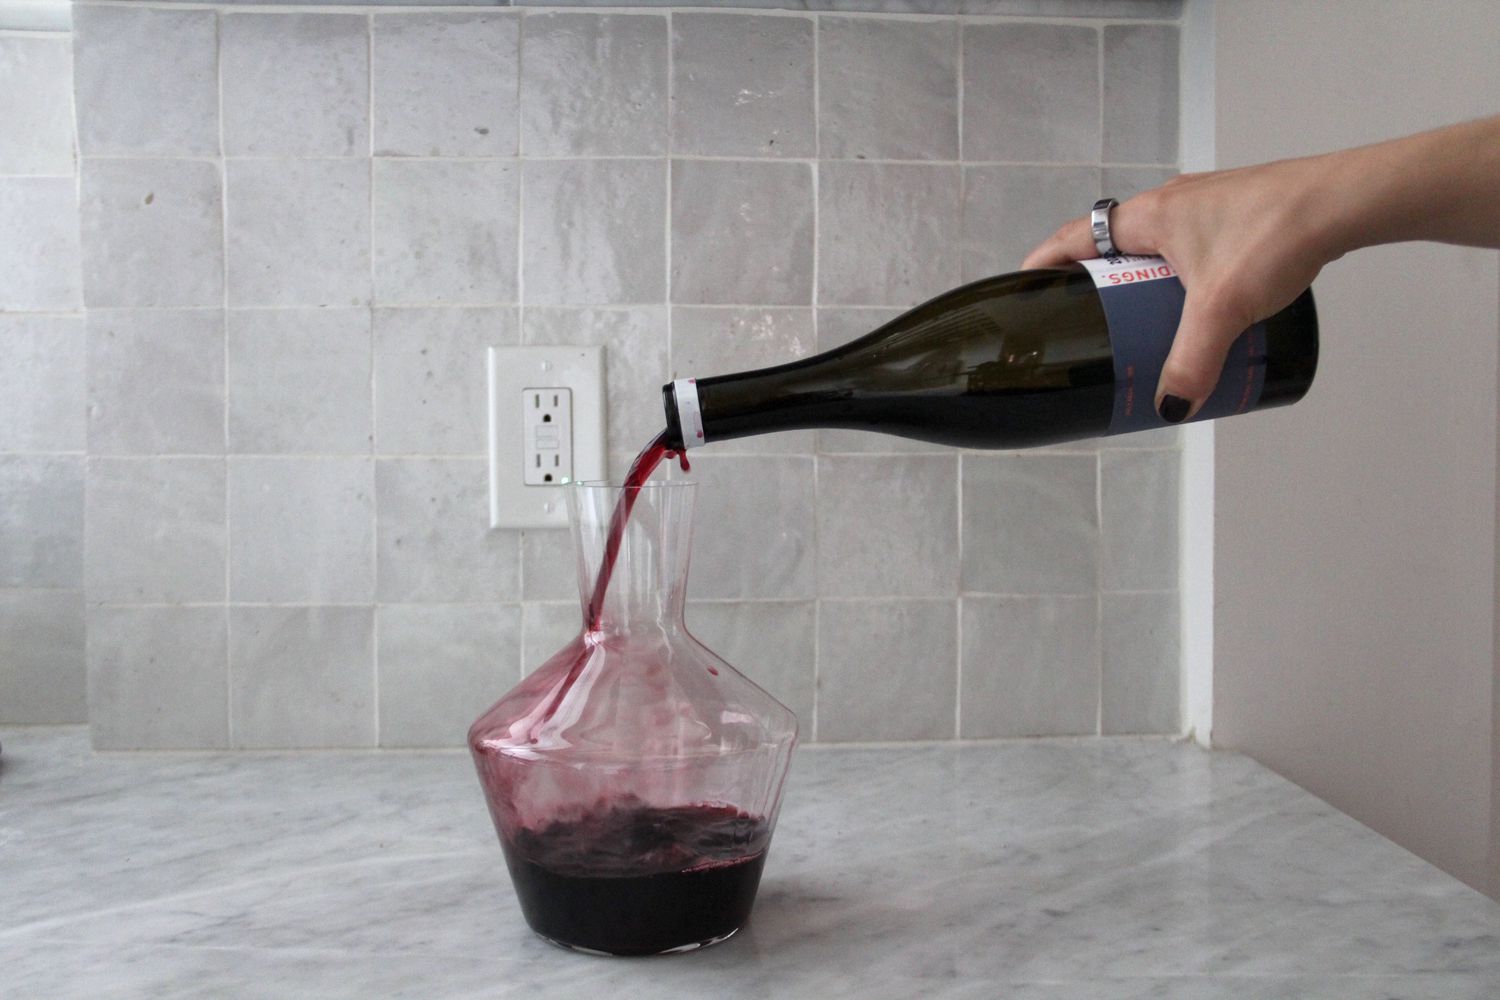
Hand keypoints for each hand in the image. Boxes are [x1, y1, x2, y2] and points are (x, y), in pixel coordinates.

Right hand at [1022, 156, 1345, 420]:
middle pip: (1115, 248)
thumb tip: (1169, 407)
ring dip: (1146, 285)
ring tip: (1150, 326)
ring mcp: (1209, 206)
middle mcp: (1172, 203)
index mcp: (1149, 216)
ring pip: (1159, 249)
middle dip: (1101, 288)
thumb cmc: (1275, 235)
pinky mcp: (1241, 215)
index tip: (1027, 291)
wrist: (1346, 202)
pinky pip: (1195, 249)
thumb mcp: (1222, 310)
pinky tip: (1206, 306)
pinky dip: (1186, 279)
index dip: (1045, 265)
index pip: (1075, 237)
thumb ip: (1191, 362)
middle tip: (1095, 327)